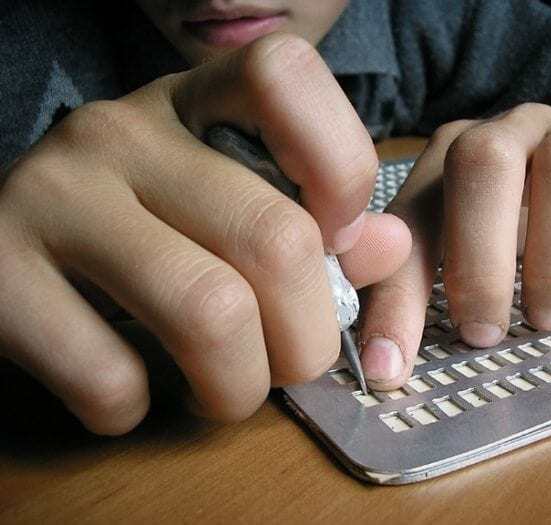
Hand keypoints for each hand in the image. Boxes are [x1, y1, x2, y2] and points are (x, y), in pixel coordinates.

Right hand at [0, 33, 410, 433]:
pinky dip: (137, 410)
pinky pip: (111, 375)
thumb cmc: (142, 222)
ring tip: (227, 390)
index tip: (336, 237)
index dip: (340, 166)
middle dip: (308, 339)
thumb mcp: (228, 196)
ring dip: (239, 387)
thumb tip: (386, 248)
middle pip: (274, 240)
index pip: (284, 76)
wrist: (5, 242)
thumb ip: (317, 223)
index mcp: (192, 102)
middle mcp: (122, 133)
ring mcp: (55, 194)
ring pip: (209, 312)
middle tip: (291, 362)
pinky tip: (130, 393)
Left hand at [359, 79, 550, 389]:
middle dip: (479, 260)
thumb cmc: (517, 210)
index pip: (409, 221)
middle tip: (485, 333)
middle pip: (483, 163)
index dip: (396, 296)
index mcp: (449, 155)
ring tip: (548, 316)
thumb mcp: (457, 239)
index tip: (392, 367)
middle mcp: (509, 130)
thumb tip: (386, 366)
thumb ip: (414, 287)